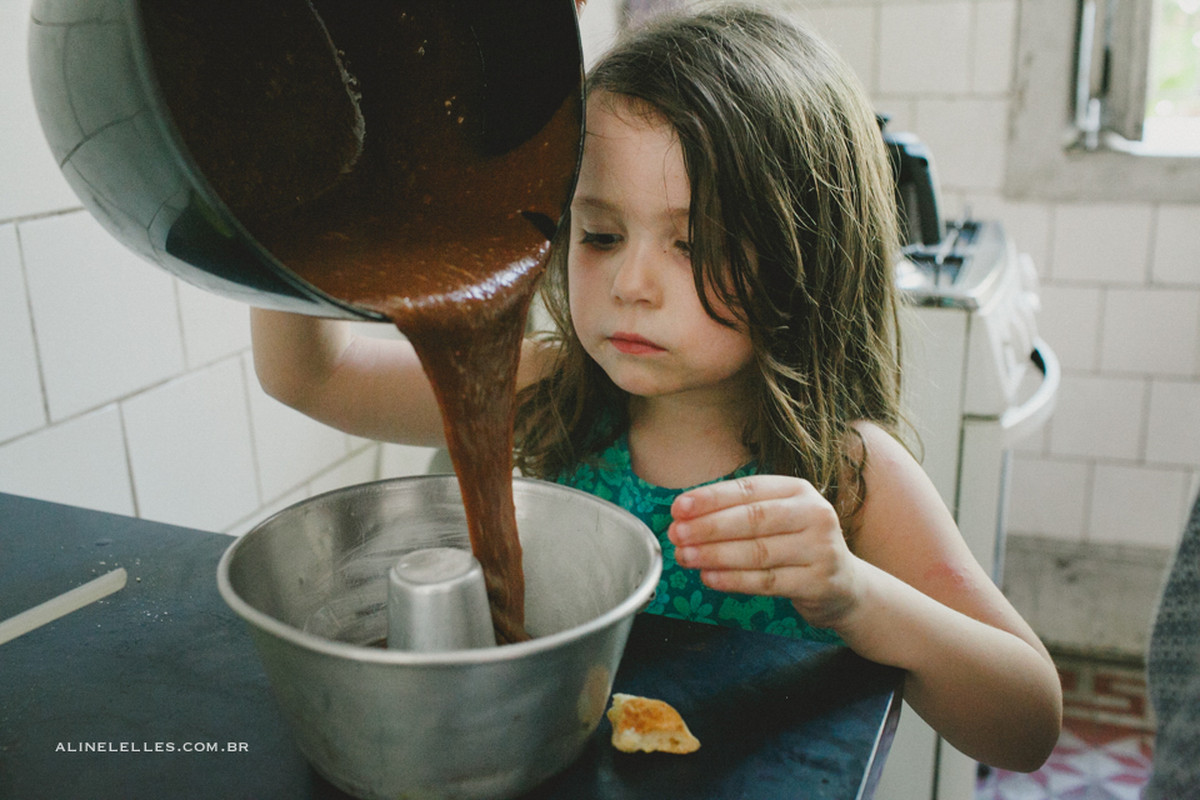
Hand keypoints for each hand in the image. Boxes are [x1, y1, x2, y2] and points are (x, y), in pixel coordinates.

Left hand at [668, 475, 862, 628]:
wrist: (844, 585)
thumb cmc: (798, 546)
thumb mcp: (778, 518)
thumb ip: (738, 513)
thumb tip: (684, 516)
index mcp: (799, 490)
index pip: (749, 489)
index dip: (711, 498)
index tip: (679, 507)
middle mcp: (815, 514)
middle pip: (753, 519)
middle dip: (708, 527)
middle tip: (677, 534)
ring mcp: (820, 549)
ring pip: (757, 552)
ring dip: (715, 555)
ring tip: (685, 557)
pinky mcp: (818, 582)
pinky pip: (767, 581)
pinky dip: (734, 580)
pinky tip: (709, 577)